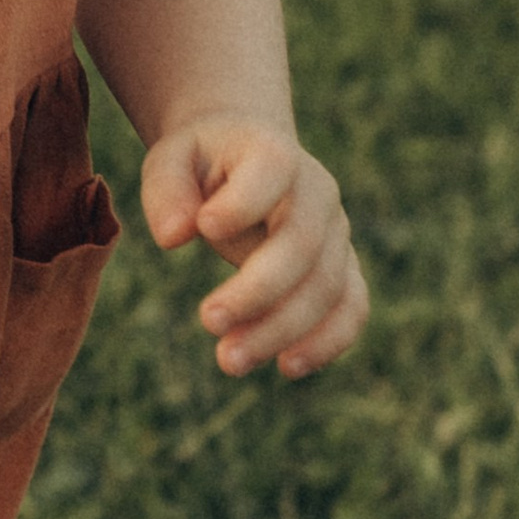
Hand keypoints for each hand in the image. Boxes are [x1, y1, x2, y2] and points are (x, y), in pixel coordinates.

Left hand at [139, 116, 367, 379]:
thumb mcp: (170, 159)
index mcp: (273, 152)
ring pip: (328, 285)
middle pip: (303, 245)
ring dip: (283, 328)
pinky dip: (328, 341)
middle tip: (208, 321)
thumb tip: (173, 238)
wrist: (246, 159)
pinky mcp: (341, 268)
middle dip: (259, 290)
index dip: (243, 203)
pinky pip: (352, 307)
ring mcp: (335, 232)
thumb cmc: (201, 163)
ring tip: (231, 360)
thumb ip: (166, 190)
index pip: (272, 172)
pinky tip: (286, 366)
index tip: (204, 230)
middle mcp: (317, 191)